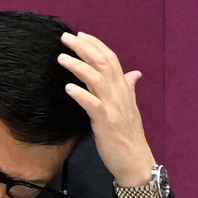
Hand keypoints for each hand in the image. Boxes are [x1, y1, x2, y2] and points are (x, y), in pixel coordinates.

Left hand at [56, 29, 154, 185]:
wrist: (136, 163)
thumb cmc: (129, 136)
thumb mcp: (130, 109)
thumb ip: (129, 89)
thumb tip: (135, 73)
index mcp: (124, 90)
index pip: (112, 60)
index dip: (96, 45)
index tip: (81, 34)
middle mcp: (120, 95)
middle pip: (103, 64)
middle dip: (84, 48)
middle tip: (65, 38)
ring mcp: (114, 108)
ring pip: (97, 79)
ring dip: (78, 66)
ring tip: (61, 58)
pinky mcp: (107, 123)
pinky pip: (93, 105)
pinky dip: (81, 94)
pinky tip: (68, 87)